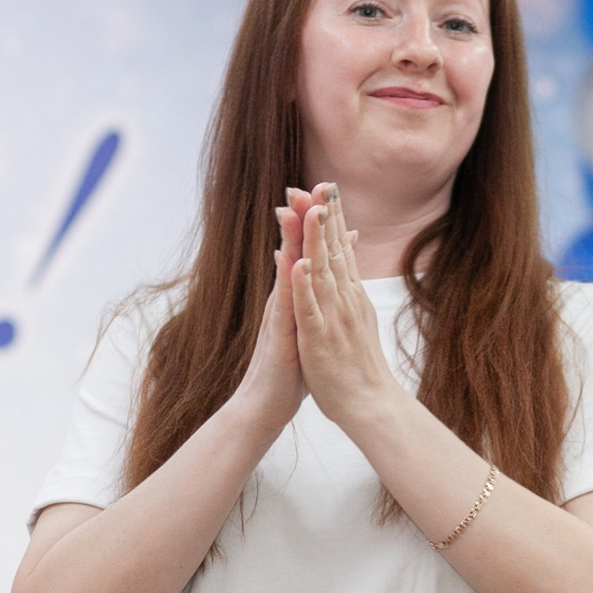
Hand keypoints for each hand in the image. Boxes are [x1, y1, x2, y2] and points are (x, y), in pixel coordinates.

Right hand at [227, 189, 312, 435]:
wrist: (263, 407)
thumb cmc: (287, 371)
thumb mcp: (303, 329)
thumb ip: (308, 305)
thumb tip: (315, 286)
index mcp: (294, 299)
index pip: (307, 255)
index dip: (317, 226)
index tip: (328, 195)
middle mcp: (284, 301)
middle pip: (293, 252)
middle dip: (302, 218)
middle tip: (310, 184)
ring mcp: (279, 316)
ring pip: (286, 271)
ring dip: (291, 239)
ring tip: (295, 207)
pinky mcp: (279, 335)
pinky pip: (283, 304)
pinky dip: (288, 281)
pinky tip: (290, 259)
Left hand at [290, 183, 401, 426]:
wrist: (372, 405)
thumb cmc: (360, 367)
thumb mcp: (357, 320)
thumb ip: (350, 292)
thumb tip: (349, 268)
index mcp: (350, 296)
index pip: (340, 249)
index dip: (333, 217)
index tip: (326, 187)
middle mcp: (345, 300)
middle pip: (333, 251)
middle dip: (324, 216)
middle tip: (317, 182)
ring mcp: (333, 318)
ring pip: (321, 272)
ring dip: (314, 240)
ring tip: (309, 209)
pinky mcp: (319, 338)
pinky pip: (309, 308)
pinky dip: (303, 285)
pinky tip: (298, 263)